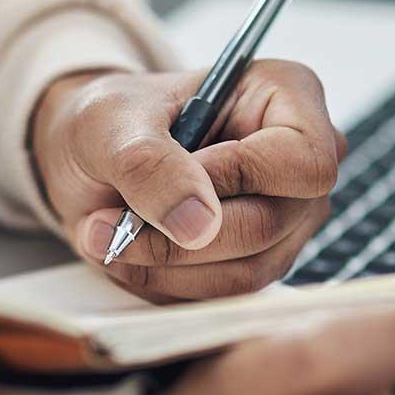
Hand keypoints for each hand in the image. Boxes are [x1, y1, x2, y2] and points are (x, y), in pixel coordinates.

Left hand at [30, 62, 344, 300]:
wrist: (91, 159)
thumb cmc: (111, 121)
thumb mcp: (111, 124)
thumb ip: (150, 164)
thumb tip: (197, 224)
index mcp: (287, 98)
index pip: (302, 161)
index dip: (237, 178)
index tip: (165, 179)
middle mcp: (299, 166)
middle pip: (268, 225)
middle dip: (177, 235)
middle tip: (102, 223)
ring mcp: (286, 221)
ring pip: (245, 272)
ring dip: (164, 265)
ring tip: (104, 234)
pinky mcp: (258, 263)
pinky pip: (221, 296)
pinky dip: (165, 281)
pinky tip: (127, 251)